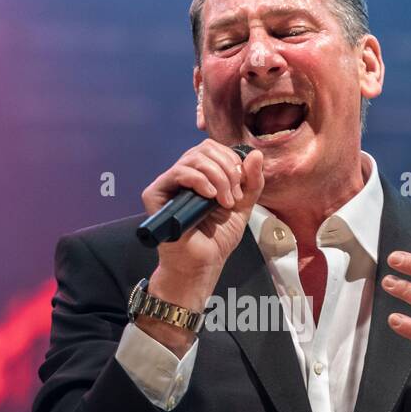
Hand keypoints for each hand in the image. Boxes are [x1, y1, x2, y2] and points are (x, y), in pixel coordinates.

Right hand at [140, 138, 263, 308]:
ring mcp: (168, 183)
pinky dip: (200, 181)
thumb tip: (255, 153)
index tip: (240, 187)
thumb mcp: (242, 205)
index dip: (231, 160)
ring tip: (224, 202)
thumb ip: (251, 181)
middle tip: (234, 197)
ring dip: (218, 178)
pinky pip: (178, 173)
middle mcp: (183, 175)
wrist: (203, 263)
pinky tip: (210, 197)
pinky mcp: (155, 194)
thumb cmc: (217, 238)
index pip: (213, 148)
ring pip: (193, 159)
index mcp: (201, 174)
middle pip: (204, 149)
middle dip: (227, 170)